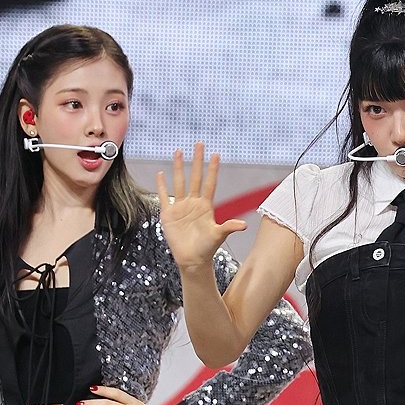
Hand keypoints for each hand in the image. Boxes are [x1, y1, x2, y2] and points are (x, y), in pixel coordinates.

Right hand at [155, 143, 246, 269]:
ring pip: (179, 182)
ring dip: (178, 167)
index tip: (216, 154)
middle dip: (197, 160)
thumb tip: (244, 226)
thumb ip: (229, 227)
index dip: (212, 169)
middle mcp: (193, 203)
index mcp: (206, 206)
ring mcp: (181, 207)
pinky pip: (164, 196)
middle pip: (195, 177)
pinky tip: (160, 174)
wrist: (191, 260)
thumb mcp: (218, 236)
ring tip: (178, 151)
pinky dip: (161, 186)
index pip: (210, 183)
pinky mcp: (169, 214)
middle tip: (199, 144)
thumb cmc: (207, 249)